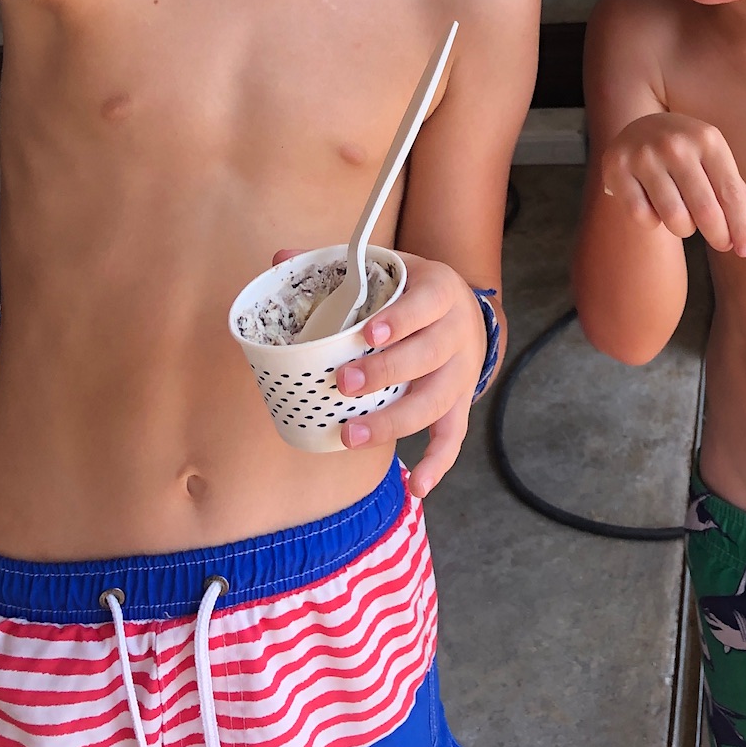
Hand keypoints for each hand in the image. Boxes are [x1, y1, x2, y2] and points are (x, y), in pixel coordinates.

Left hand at [273, 249, 486, 492]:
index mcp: (440, 291)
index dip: (399, 319)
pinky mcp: (461, 401)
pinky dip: (437, 463)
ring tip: (351, 436)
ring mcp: (462, 371)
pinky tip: (416, 487)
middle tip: (343, 383)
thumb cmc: (413, 289)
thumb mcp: (387, 265)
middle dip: (386, 372)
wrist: (466, 308)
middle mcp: (458, 332)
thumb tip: (278, 259)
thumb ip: (336, 264)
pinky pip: (453, 436)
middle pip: (428, 356)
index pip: (425, 304)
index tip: (367, 334)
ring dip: (395, 422)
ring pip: (436, 400)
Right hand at [600, 112, 745, 254]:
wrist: (638, 126)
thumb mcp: (714, 159)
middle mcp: (676, 144)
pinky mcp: (618, 169)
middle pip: (705, 211)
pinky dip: (653, 222)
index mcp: (707, 139)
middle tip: (721, 243)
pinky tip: (653, 205)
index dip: (741, 226)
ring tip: (683, 215)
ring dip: (683, 228)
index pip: (730, 192)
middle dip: (718, 236)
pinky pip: (643, 218)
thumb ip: (739, 192)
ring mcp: (645, 155)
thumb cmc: (685, 151)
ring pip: (674, 219)